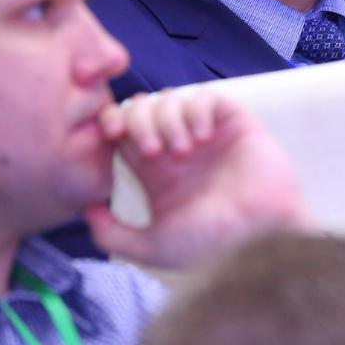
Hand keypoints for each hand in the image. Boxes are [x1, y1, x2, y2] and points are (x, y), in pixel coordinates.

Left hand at [83, 89, 306, 269]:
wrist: (259, 236)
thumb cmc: (210, 244)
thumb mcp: (151, 247)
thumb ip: (111, 234)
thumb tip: (85, 207)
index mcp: (155, 173)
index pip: (122, 132)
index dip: (111, 125)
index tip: (111, 136)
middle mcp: (177, 149)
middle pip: (141, 108)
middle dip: (138, 120)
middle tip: (152, 151)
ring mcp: (206, 134)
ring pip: (171, 98)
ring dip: (168, 120)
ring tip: (184, 152)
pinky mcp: (234, 123)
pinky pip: (207, 97)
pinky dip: (197, 111)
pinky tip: (203, 139)